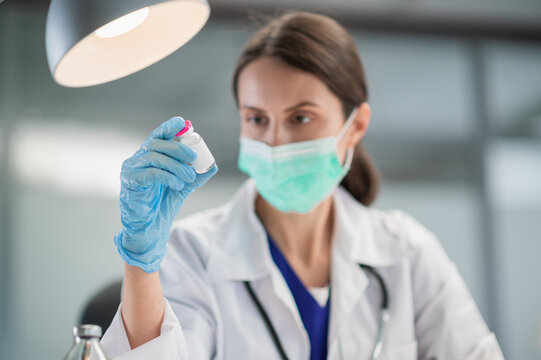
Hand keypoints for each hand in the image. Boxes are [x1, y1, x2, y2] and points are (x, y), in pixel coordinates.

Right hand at [114, 116, 217, 271]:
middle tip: (193, 158)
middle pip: (157, 143)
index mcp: (150, 156)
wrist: (150, 228)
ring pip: (155, 157)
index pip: (158, 135)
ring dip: (176, 166)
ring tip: (188, 178)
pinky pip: (150, 173)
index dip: (169, 127)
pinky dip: (167, 177)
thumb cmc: (162, 204)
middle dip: (178, 148)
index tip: (183, 124)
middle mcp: (138, 159)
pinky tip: (177, 185)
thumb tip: (212, 166)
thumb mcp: (183, 186)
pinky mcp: (130, 182)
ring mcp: (132, 169)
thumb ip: (196, 176)